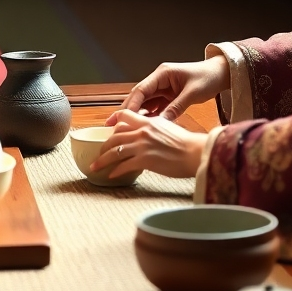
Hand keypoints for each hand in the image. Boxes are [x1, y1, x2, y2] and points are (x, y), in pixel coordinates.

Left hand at [92, 110, 206, 179]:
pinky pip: (124, 165)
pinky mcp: (144, 160)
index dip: (113, 121)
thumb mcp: (168, 128)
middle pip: (114, 135)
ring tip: (96, 166)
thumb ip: (154, 128)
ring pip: (114, 151)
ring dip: (102, 159)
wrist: (195, 153)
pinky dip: (115, 170)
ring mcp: (142, 145)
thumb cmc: (187, 144)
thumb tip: (148, 134)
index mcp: (148, 121)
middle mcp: (142, 131)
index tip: (107, 129)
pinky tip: (111, 175)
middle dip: (104, 145)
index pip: (124, 115)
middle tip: (99, 152)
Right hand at [112, 54, 230, 122]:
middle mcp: (160, 80)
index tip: (121, 118)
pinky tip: (142, 127)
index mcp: (162, 74)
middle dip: (126, 110)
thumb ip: (175, 107)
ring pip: (145, 103)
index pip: (141, 89)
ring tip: (123, 129)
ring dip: (136, 115)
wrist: (222, 74)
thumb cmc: (208, 78)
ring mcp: (164, 88)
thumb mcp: (192, 94)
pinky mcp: (169, 96)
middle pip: (139, 96)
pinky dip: (149, 116)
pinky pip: (155, 107)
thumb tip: (159, 123)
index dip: (130, 104)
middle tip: (112, 125)